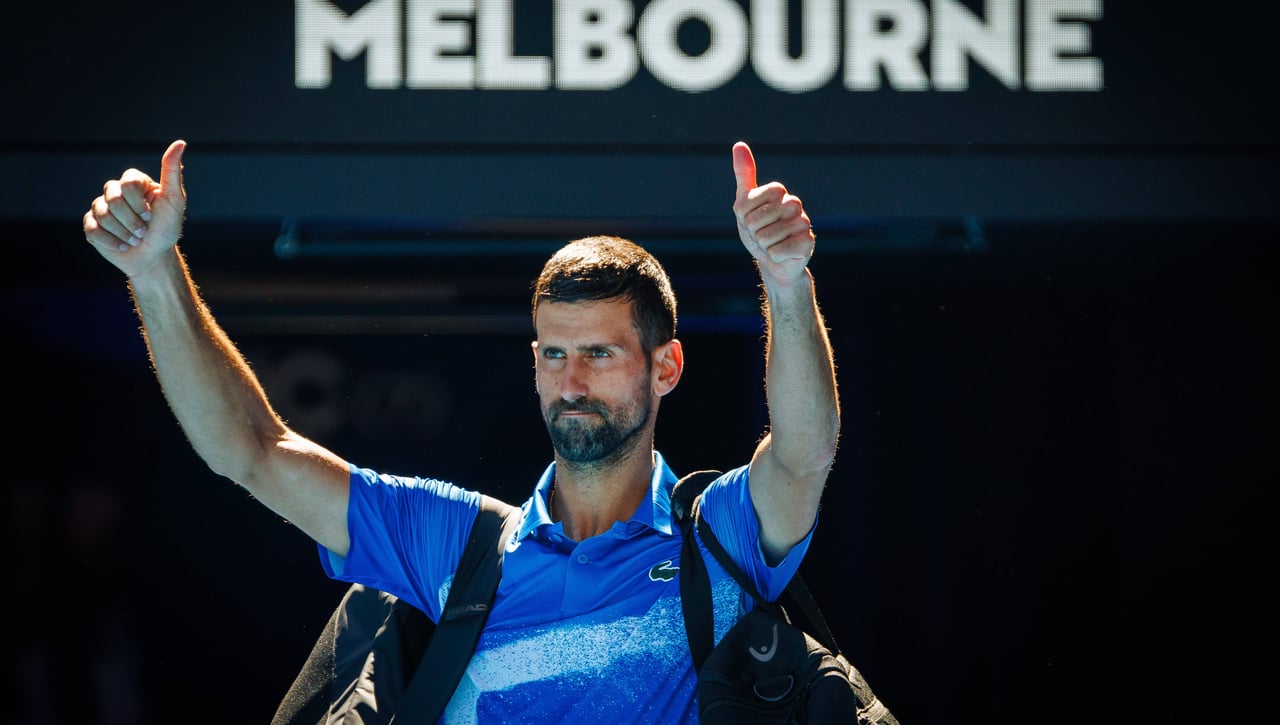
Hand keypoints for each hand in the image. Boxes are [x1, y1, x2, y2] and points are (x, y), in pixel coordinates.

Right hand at [83, 139, 186, 277]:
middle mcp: (115, 192)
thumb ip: (172, 171)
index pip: (127, 182)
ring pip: (103, 214)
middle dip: (132, 220)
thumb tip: (180, 142)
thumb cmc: (167, 228)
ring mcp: (101, 208)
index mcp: (133, 182)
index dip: (139, 203)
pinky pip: (93, 229)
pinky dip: (111, 241)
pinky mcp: (91, 225)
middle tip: (144, 231)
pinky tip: (123, 246)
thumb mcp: (174, 199)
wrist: (154, 257)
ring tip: (135, 239)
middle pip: (113, 199)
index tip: (152, 215)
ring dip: (124, 233)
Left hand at [731, 141, 814, 286]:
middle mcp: (794, 205)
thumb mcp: (745, 204)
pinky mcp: (807, 243)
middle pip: (757, 219)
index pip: (752, 200)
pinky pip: (778, 251)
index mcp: (779, 193)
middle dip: (753, 232)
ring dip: (763, 246)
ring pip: (766, 237)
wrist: (773, 261)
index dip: (746, 214)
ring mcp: (803, 224)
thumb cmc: (759, 230)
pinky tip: (782, 254)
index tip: (752, 218)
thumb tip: (739, 145)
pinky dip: (773, 256)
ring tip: (772, 244)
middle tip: (762, 235)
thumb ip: (744, 175)